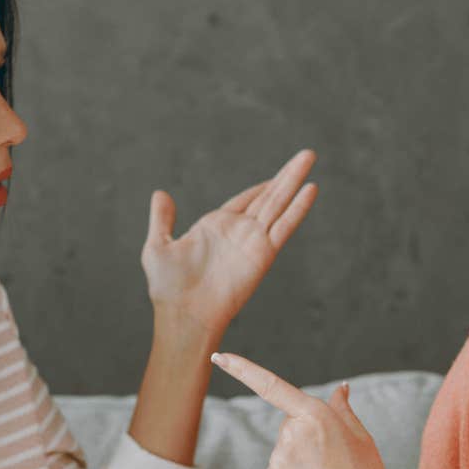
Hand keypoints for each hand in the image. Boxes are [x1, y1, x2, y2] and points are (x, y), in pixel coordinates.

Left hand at [141, 149, 317, 337]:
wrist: (184, 314)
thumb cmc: (168, 288)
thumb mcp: (158, 246)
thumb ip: (162, 219)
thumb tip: (160, 193)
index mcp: (216, 226)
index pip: (245, 200)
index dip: (261, 187)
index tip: (278, 175)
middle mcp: (239, 231)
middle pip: (268, 196)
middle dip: (286, 175)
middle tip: (307, 154)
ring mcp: (253, 241)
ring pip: (279, 203)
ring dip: (294, 180)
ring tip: (310, 157)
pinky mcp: (263, 253)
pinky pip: (284, 226)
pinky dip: (297, 208)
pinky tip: (310, 189)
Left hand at [208, 352, 392, 468]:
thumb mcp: (361, 436)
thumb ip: (341, 408)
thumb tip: (340, 388)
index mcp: (315, 415)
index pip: (271, 385)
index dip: (242, 369)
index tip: (218, 357)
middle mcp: (291, 435)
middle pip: (288, 425)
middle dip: (305, 435)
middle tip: (331, 460)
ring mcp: (278, 460)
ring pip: (283, 450)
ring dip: (299, 459)